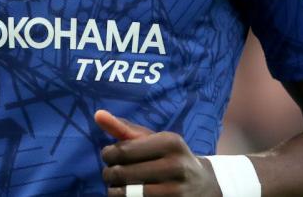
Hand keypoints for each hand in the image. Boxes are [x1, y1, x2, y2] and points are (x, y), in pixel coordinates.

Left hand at [95, 109, 221, 196]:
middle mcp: (176, 166)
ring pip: (126, 194)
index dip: (108, 155)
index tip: (109, 157)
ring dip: (115, 192)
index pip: (122, 150)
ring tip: (118, 188)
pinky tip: (130, 196)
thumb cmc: (170, 158)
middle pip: (122, 173)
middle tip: (111, 174)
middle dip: (109, 174)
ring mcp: (176, 191)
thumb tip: (98, 114)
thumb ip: (124, 129)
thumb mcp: (153, 140)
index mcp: (170, 142)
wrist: (204, 185)